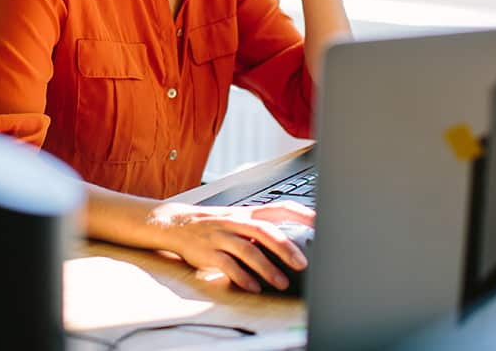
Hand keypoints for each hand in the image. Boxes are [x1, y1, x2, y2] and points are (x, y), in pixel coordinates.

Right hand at [147, 200, 313, 292]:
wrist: (175, 224)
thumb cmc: (214, 225)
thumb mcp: (238, 221)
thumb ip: (261, 229)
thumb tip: (293, 244)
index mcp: (246, 213)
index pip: (278, 208)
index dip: (300, 213)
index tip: (320, 222)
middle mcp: (235, 222)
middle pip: (264, 230)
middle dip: (285, 248)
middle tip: (302, 264)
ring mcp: (220, 236)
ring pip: (247, 249)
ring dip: (266, 268)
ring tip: (281, 283)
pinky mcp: (207, 252)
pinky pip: (226, 265)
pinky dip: (241, 276)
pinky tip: (253, 287)